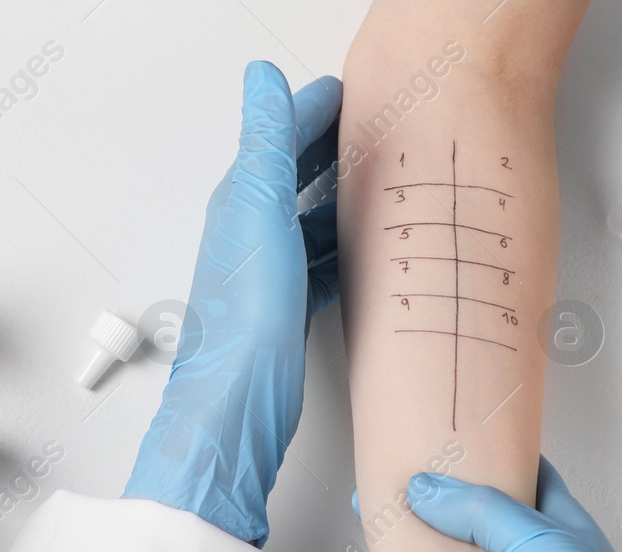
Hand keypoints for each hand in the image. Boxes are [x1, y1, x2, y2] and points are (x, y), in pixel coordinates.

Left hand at [123, 61, 340, 545]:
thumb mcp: (259, 210)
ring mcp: (270, 274)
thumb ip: (268, 143)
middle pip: (296, 176)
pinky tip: (366, 251)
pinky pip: (322, 263)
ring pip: (313, 220)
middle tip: (374, 132)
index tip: (348, 91)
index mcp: (242, 202)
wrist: (238, 402)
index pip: (281, 137)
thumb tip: (263, 79)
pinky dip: (345, 247)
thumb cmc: (243, 318)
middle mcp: (252, 234)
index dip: (314, 109)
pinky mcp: (288, 311)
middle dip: (332, 149)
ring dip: (343, 198)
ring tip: (383, 184)